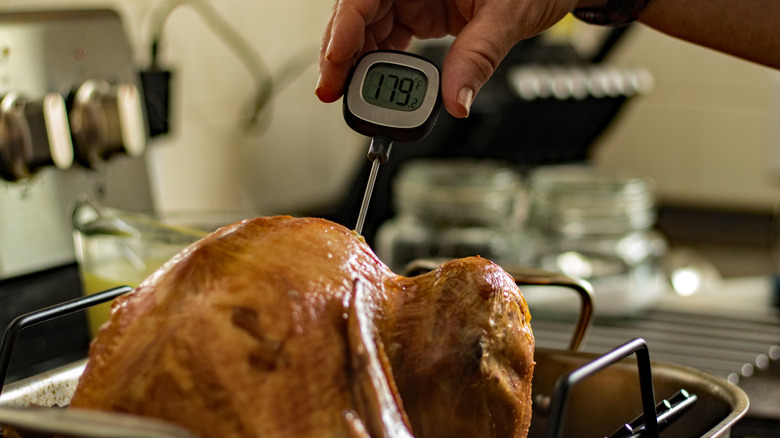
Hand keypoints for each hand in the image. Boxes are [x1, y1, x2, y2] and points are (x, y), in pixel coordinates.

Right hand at [316, 0, 580, 117]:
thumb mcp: (507, 15)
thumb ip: (477, 57)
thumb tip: (457, 101)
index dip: (342, 31)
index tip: (334, 68)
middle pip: (358, 15)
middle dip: (342, 54)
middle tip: (333, 92)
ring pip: (368, 29)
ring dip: (357, 64)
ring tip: (351, 96)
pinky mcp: (420, 13)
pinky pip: (389, 37)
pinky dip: (381, 64)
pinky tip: (375, 85)